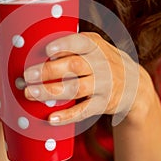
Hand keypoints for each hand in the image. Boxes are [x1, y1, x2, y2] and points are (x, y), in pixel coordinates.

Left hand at [24, 32, 141, 124]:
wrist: (134, 84)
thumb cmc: (104, 62)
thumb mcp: (95, 48)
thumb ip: (73, 47)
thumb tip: (39, 51)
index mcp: (96, 46)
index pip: (80, 42)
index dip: (64, 45)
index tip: (47, 50)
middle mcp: (101, 64)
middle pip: (74, 67)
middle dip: (48, 71)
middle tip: (27, 76)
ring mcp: (104, 85)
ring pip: (76, 89)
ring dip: (51, 92)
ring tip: (30, 93)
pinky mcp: (103, 103)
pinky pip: (84, 111)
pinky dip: (67, 115)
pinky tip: (51, 118)